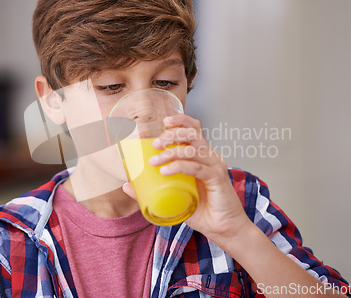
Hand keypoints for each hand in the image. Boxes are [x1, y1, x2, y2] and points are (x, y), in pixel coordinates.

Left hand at [124, 113, 252, 243]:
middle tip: (154, 145)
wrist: (223, 229)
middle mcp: (210, 157)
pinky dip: (179, 166)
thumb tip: (127, 185)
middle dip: (171, 135)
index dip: (181, 121)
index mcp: (203, 156)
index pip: (194, 129)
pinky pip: (196, 167)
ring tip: (154, 161)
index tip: (164, 122)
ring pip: (192, 149)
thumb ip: (152, 189)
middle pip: (192, 134)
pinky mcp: (218, 178)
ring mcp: (215, 166)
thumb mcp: (174, 197)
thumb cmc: (203, 211)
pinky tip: (166, 171)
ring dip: (170, 152)